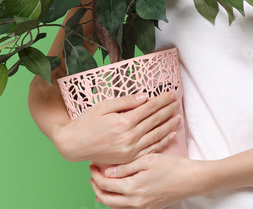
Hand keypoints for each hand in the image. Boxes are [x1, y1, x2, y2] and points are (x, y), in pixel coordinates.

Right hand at [52, 91, 181, 164]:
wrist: (74, 145)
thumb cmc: (87, 122)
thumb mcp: (104, 106)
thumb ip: (126, 102)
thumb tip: (146, 97)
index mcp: (123, 121)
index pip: (149, 108)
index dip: (162, 100)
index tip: (172, 94)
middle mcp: (129, 137)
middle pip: (154, 121)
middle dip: (168, 110)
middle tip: (178, 102)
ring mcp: (130, 150)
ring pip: (155, 135)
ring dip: (169, 125)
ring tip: (178, 117)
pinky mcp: (128, 158)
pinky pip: (150, 150)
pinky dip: (162, 142)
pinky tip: (170, 135)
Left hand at [90, 153, 207, 208]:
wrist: (192, 180)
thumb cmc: (173, 166)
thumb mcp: (148, 160)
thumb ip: (126, 167)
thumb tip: (108, 172)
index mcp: (133, 187)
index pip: (106, 184)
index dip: (96, 175)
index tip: (92, 165)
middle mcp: (135, 201)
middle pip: (107, 199)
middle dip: (96, 188)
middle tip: (92, 176)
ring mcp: (142, 207)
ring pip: (115, 207)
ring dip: (104, 197)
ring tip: (99, 187)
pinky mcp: (149, 208)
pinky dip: (117, 202)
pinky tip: (117, 194)